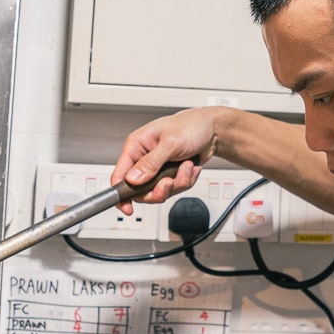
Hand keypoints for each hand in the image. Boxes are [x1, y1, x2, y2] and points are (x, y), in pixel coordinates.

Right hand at [110, 107, 227, 213]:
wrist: (213, 130)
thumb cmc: (191, 126)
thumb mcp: (170, 143)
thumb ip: (151, 163)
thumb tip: (133, 179)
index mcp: (136, 146)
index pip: (119, 174)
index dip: (121, 194)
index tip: (128, 208)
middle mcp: (144, 159)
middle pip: (140, 190)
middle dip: (159, 190)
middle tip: (169, 183)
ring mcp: (157, 169)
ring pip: (160, 191)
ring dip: (177, 183)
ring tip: (186, 166)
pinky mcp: (170, 175)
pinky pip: (174, 189)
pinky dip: (186, 180)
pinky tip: (190, 167)